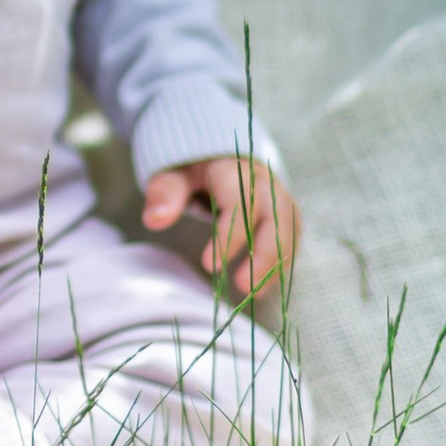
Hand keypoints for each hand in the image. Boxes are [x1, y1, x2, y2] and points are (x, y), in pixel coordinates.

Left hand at [143, 154, 300, 296]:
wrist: (217, 153)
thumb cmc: (192, 168)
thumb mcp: (171, 174)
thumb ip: (164, 193)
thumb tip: (154, 220)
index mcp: (234, 169)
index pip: (239, 202)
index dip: (229, 234)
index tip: (208, 264)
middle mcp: (264, 182)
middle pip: (275, 217)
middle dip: (263, 255)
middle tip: (243, 286)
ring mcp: (279, 196)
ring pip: (289, 229)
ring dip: (276, 263)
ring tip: (255, 293)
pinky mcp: (286, 211)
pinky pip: (292, 236)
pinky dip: (282, 261)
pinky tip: (265, 284)